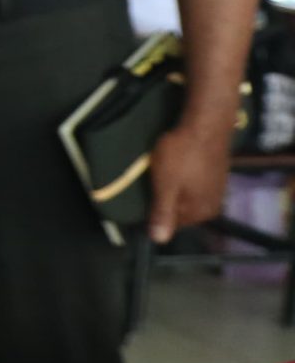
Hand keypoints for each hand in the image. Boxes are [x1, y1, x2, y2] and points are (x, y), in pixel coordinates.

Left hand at [147, 116, 232, 244]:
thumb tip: (159, 240)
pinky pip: (195, 183)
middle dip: (166, 199)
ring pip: (186, 196)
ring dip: (174, 187)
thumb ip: (162, 213)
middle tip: (155, 179)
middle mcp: (213, 205)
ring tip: (165, 170)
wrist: (206, 123)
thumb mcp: (166, 186)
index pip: (171, 225)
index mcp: (201, 212)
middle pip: (180, 210)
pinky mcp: (217, 173)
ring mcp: (218, 189)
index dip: (155, 212)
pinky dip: (184, 178)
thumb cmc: (182, 155)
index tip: (145, 195)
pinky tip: (178, 165)